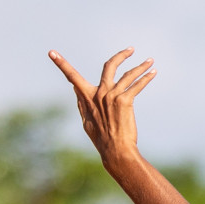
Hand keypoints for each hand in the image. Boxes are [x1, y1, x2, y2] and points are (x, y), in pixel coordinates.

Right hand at [49, 47, 155, 162]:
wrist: (116, 151)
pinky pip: (136, 85)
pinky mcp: (124, 101)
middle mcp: (99, 93)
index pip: (72, 77)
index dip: (61, 64)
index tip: (51, 52)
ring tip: (150, 61)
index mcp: (87, 97)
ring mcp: (112, 96)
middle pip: (109, 66)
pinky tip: (153, 72)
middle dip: (120, 55)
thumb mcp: (86, 121)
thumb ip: (81, 102)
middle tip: (130, 49)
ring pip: (128, 74)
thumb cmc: (102, 139)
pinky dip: (146, 78)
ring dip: (141, 67)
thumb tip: (75, 88)